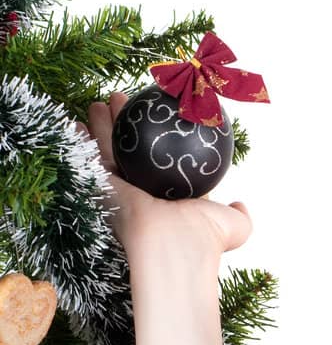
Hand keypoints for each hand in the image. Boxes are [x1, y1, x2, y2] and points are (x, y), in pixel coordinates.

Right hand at [75, 91, 253, 260]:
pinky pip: (91, 155)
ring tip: (101, 102)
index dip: (160, 137)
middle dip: (127, 123)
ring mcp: (123, 188)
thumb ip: (241, 215)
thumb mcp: (235, 225)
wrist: (174, 245)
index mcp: (172, 195)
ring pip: (110, 147)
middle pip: (133, 148)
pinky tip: (77, 122)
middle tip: (123, 100)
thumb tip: (241, 204)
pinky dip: (83, 137)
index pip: (163, 159)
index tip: (159, 116)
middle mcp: (146, 190)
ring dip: (105, 124)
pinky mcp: (103, 185)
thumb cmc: (205, 236)